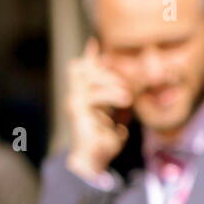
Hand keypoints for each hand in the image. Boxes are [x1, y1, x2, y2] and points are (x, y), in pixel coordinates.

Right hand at [65, 38, 132, 179]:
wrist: (93, 160)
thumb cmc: (105, 140)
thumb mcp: (117, 116)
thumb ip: (120, 100)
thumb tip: (130, 90)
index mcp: (85, 94)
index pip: (83, 69)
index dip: (89, 56)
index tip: (96, 43)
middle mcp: (76, 95)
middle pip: (79, 67)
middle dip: (103, 71)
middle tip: (125, 86)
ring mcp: (74, 101)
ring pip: (86, 76)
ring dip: (110, 82)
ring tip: (127, 98)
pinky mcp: (76, 110)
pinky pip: (92, 94)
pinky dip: (110, 94)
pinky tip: (124, 102)